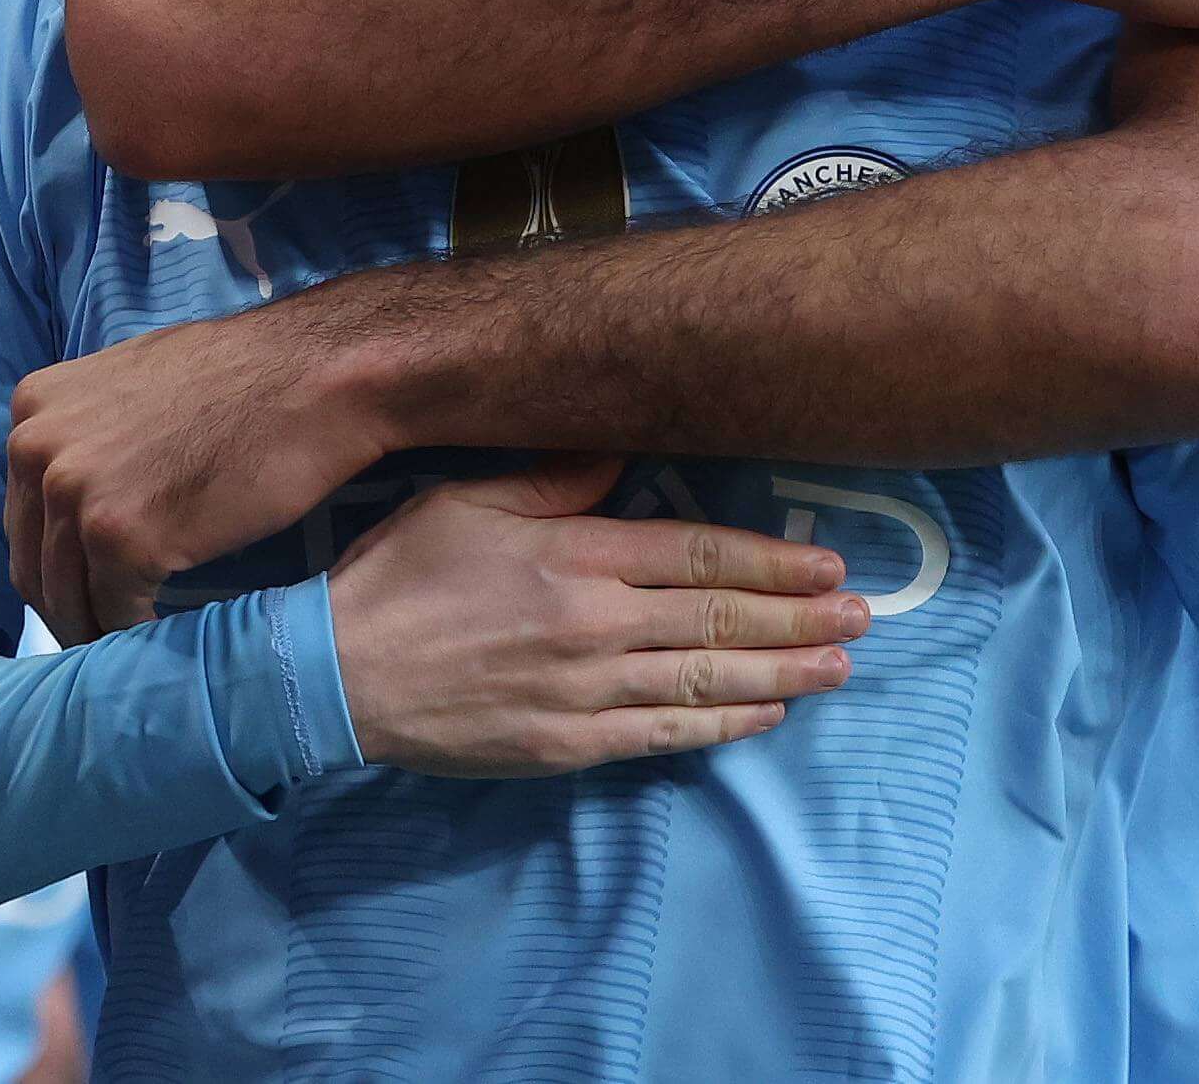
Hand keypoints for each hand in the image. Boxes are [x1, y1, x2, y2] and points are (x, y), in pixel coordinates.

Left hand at [9, 303, 387, 642]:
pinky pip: (113, 611)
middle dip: (67, 603)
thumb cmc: (246, 375)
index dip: (54, 557)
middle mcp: (36, 447)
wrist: (315, 375)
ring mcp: (74, 493)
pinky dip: (136, 632)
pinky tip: (164, 636)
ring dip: (97, 629)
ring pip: (65, 595)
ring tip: (132, 647)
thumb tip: (75, 485)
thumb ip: (87, 429)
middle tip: (105, 632)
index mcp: (34, 406)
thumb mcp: (132, 381)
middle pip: (32, 561)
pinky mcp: (120, 537)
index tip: (85, 585)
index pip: (23, 511)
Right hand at [328, 458, 865, 773]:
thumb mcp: (472, 500)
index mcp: (577, 556)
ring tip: (839, 669)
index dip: (772, 563)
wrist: (337, 676)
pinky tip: (764, 714)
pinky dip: (721, 723)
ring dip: (782, 674)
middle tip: (861, 621)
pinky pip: (663, 733)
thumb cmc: (402, 574)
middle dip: (800, 620)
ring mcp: (584, 692)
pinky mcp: (567, 746)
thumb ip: (556, 478)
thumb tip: (626, 451)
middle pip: (718, 620)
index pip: (698, 557)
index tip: (828, 567)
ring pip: (705, 679)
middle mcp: (594, 624)